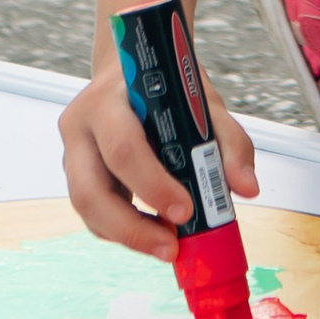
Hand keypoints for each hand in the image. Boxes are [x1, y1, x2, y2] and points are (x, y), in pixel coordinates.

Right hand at [58, 53, 259, 260]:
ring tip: (168, 247)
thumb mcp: (202, 102)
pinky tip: (154, 233)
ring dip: (128, 235)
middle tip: (172, 247)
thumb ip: (229, 142)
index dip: (152, 184)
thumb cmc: (166, 87)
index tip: (186, 210)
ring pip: (87, 209)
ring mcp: (73, 154)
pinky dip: (124, 230)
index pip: (123, 147)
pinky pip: (94, 214)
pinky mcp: (77, 175)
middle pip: (90, 190)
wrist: (132, 71)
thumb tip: (246, 188)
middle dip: (132, 227)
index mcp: (108, 100)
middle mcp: (81, 128)